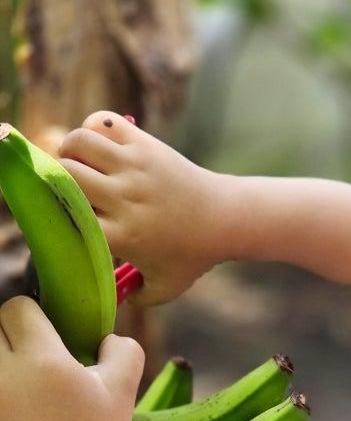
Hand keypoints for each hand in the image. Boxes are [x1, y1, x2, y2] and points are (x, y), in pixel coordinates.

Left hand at [0, 297, 143, 420]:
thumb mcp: (123, 393)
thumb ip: (123, 350)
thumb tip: (106, 336)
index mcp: (43, 361)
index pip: (18, 308)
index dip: (35, 319)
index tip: (48, 340)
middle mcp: (5, 374)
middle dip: (12, 337)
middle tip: (33, 362)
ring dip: (1, 361)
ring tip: (19, 382)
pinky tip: (14, 406)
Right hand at [57, 111, 219, 306]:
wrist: (224, 219)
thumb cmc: (193, 256)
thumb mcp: (165, 288)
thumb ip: (136, 299)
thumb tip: (111, 296)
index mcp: (122, 236)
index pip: (70, 220)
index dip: (59, 218)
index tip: (64, 221)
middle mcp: (123, 199)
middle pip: (66, 176)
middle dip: (56, 180)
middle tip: (67, 188)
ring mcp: (134, 168)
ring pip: (78, 141)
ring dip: (68, 150)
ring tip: (76, 162)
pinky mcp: (145, 145)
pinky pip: (104, 121)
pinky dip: (93, 126)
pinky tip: (100, 144)